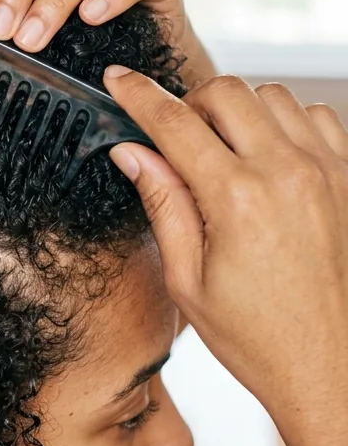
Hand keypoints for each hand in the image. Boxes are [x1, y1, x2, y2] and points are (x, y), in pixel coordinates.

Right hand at [102, 69, 347, 445]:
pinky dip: (287, 123)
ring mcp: (326, 170)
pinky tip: (269, 158)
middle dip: (191, 103)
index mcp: (237, 200)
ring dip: (240, 112)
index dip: (139, 96)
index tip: (118, 80)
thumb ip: (162, 204)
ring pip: (273, 95)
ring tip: (225, 154)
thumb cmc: (257, 337)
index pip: (175, 123)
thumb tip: (132, 153)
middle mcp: (287, 173)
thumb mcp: (187, 280)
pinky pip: (317, 115)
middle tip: (177, 141)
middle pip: (226, 91)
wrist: (328, 365)